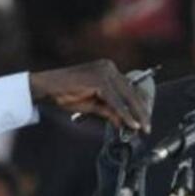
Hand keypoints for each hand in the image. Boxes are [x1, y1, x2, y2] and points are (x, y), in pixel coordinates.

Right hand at [29, 59, 150, 131]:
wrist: (47, 88)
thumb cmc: (66, 94)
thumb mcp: (93, 104)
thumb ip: (109, 111)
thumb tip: (123, 122)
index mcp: (108, 69)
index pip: (129, 88)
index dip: (138, 105)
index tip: (144, 119)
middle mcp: (109, 67)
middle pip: (132, 91)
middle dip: (141, 111)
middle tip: (147, 127)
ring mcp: (105, 72)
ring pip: (127, 96)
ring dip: (136, 114)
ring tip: (142, 128)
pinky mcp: (100, 80)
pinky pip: (116, 101)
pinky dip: (125, 114)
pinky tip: (131, 124)